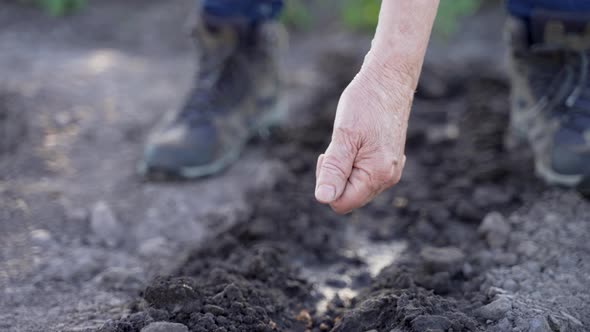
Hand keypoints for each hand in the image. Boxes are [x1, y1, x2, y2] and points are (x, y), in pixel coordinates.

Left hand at [315, 66, 413, 213]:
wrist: (389, 78)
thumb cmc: (365, 103)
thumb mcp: (343, 136)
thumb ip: (334, 170)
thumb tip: (323, 199)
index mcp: (378, 175)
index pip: (341, 203)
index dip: (327, 184)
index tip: (328, 156)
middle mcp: (389, 177)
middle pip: (349, 197)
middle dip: (336, 177)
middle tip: (338, 146)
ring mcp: (392, 170)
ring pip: (356, 186)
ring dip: (345, 169)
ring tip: (350, 141)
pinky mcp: (390, 161)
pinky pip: (365, 175)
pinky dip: (355, 162)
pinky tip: (359, 141)